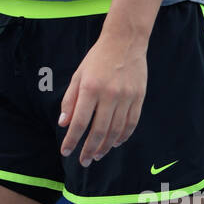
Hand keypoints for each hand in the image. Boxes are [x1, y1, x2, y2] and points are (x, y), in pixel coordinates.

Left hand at [59, 31, 146, 166]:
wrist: (125, 42)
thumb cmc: (97, 59)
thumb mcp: (78, 76)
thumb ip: (70, 100)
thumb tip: (64, 124)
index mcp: (90, 88)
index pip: (80, 122)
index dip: (72, 140)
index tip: (66, 152)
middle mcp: (109, 95)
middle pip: (98, 131)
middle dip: (89, 150)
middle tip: (83, 161)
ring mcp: (126, 97)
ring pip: (116, 131)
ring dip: (105, 146)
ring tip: (97, 155)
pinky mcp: (138, 98)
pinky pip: (131, 123)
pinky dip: (123, 136)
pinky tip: (115, 143)